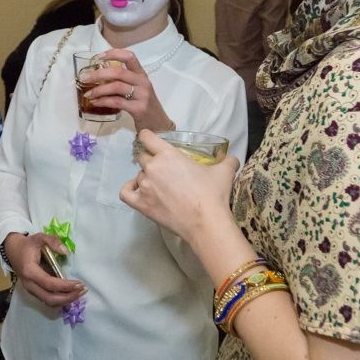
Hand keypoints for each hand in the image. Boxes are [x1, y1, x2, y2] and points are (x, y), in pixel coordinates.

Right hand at [4, 232, 84, 307]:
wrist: (12, 250)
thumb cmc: (27, 245)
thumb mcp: (39, 237)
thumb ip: (53, 241)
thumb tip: (66, 251)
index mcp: (30, 271)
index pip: (49, 284)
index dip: (65, 286)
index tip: (79, 283)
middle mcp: (29, 284)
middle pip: (50, 298)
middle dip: (68, 297)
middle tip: (82, 290)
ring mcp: (30, 289)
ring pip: (49, 302)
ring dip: (65, 300)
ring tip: (79, 293)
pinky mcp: (33, 291)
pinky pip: (47, 300)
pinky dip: (60, 300)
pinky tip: (70, 294)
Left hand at [83, 49, 174, 132]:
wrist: (158, 125)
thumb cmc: (144, 105)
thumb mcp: (137, 90)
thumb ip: (123, 82)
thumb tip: (98, 77)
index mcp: (141, 75)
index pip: (130, 57)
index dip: (114, 53)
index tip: (99, 56)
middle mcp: (143, 82)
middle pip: (119, 71)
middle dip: (99, 74)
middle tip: (85, 78)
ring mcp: (142, 95)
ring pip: (116, 86)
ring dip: (99, 89)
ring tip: (88, 94)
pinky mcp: (139, 108)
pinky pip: (117, 102)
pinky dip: (103, 101)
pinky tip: (95, 102)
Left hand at [120, 130, 239, 241]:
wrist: (206, 222)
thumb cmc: (213, 194)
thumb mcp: (224, 172)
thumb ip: (227, 161)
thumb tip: (233, 159)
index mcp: (168, 155)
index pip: (147, 137)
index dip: (148, 138)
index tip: (152, 142)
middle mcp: (153, 167)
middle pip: (143, 157)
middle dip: (152, 160)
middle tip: (165, 170)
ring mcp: (145, 186)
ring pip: (139, 175)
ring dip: (146, 177)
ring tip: (160, 185)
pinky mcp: (141, 204)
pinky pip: (126, 192)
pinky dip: (129, 188)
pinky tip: (137, 189)